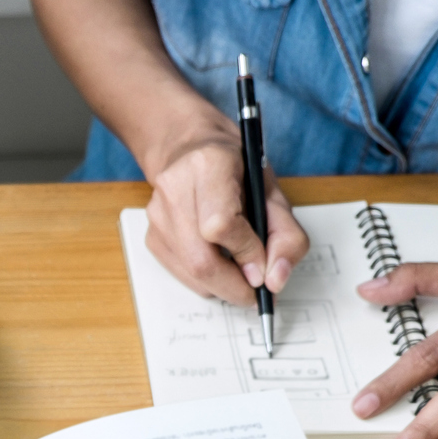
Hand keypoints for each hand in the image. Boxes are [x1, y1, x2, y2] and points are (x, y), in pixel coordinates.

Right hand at [141, 128, 308, 305]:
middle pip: (201, 260)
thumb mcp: (273, 192)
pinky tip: (220, 258)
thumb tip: (274, 281)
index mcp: (208, 166)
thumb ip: (286, 236)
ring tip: (242, 269)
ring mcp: (157, 214)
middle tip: (258, 290)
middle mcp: (175, 189)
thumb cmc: (235, 168)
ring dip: (225, 285)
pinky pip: (183, 274)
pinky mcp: (152, 235)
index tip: (264, 267)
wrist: (189, 148)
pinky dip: (208, 279)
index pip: (220, 225)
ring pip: (193, 274)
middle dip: (236, 286)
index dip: (246, 253)